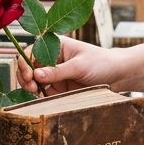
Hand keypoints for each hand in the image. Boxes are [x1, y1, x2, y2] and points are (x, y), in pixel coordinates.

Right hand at [15, 39, 143, 95]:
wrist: (118, 75)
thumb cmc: (101, 63)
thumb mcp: (79, 66)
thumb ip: (57, 71)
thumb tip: (35, 75)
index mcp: (55, 45)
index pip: (31, 51)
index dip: (25, 63)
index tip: (28, 75)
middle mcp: (51, 58)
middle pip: (28, 67)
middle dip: (25, 77)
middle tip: (32, 88)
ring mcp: (54, 74)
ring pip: (33, 81)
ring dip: (31, 88)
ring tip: (37, 94)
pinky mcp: (59, 88)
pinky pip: (44, 92)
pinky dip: (40, 97)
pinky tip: (43, 100)